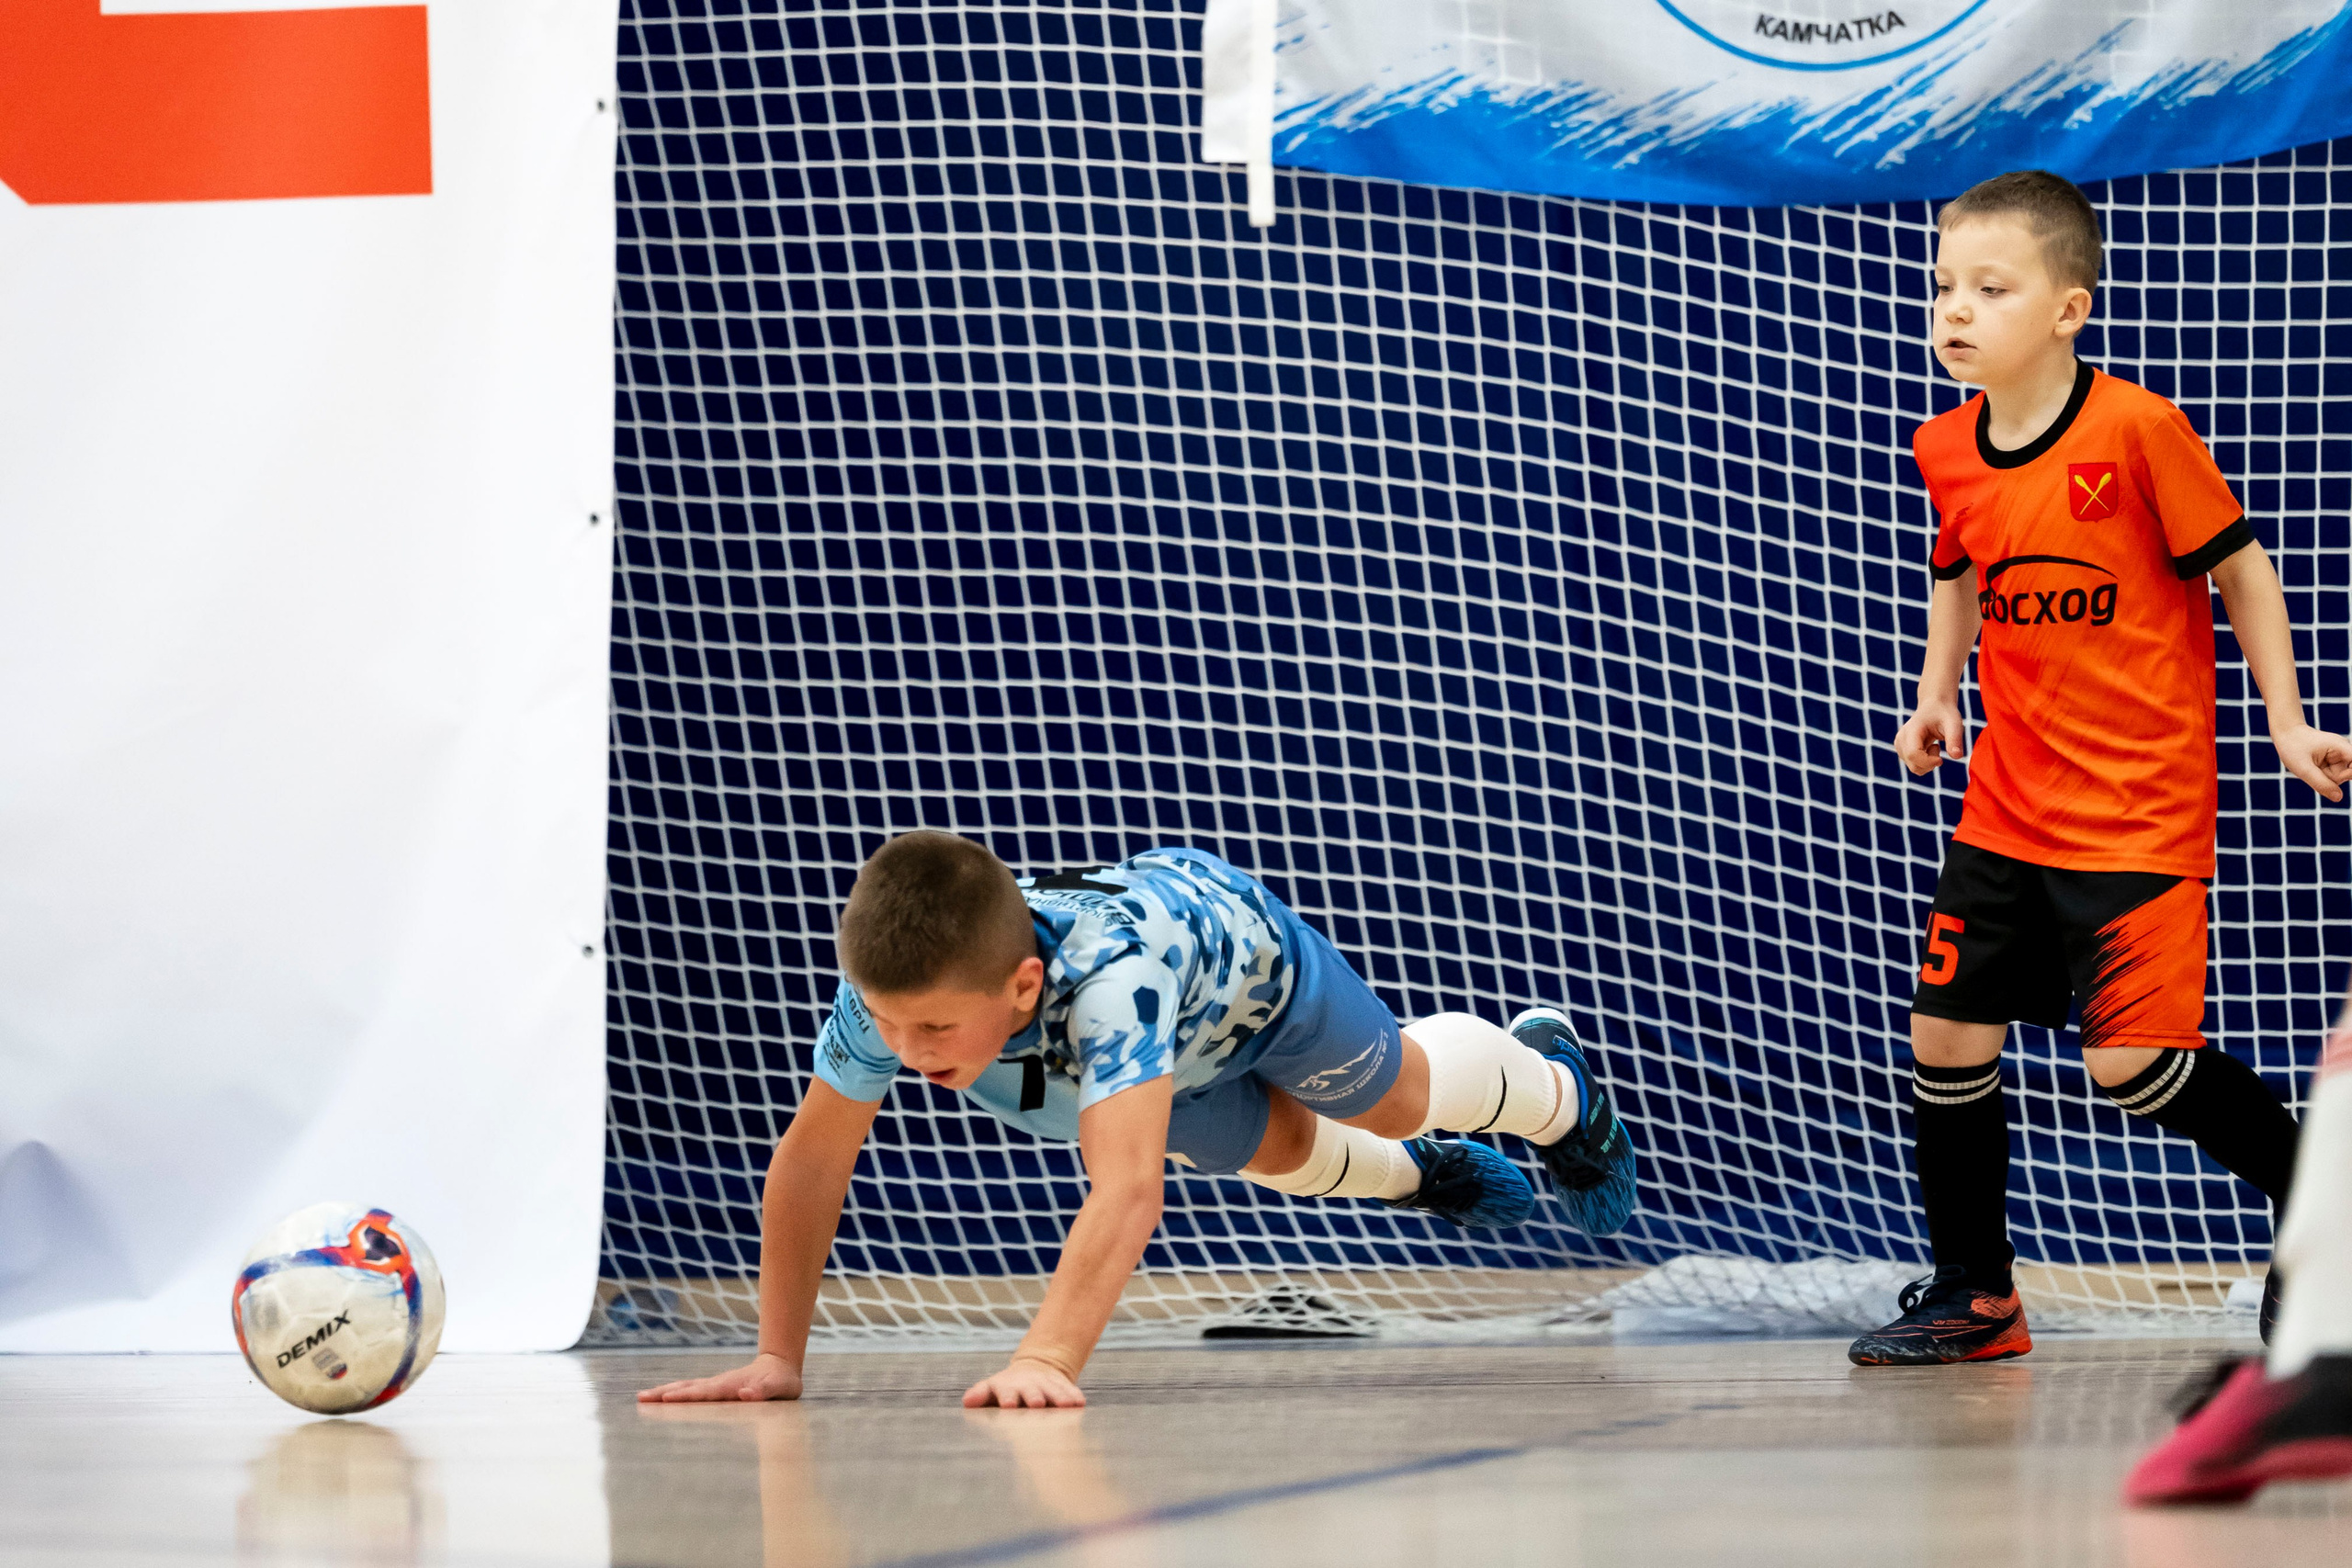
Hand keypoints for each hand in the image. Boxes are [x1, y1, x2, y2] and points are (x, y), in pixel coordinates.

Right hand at [638, 1351, 802, 1402]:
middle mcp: (720, 1384)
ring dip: (664, 1392)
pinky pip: (690, 1390)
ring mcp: (715, 1385)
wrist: (780, 1366)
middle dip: (665, 1393)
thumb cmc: (783, 1382)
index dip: (687, 1396)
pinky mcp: (715, 1389)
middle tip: (641, 1398)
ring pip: (686, 1387)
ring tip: (642, 1397)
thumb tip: (745, 1395)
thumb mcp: (781, 1388)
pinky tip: (660, 1398)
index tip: (667, 1398)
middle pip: (688, 1388)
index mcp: (732, 1386)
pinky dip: (674, 1393)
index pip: (706, 1392)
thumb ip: (765, 1391)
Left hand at [963, 1355, 1084, 1408]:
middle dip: (1033, 1397)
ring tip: (1065, 1406)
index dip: (1007, 1397)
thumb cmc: (1005, 1389)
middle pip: (1030, 1390)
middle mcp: (1026, 1384)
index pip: (1004, 1391)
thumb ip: (979, 1395)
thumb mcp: (991, 1390)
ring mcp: (1045, 1384)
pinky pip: (1069, 1390)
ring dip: (1058, 1398)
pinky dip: (1073, 1396)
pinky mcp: (1062, 1385)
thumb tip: (967, 1401)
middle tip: (1036, 1404)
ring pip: (1052, 1390)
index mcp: (1006, 1386)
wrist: (1034, 1370)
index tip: (1008, 1406)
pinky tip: (1079, 1403)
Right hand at [1894, 701, 1967, 774]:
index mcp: (1911, 731)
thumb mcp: (1954, 723)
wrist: (1934, 707)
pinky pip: (1915, 766)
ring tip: (1935, 746)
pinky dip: (1926, 763)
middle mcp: (1901, 740)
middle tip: (1939, 749)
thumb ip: (1955, 739)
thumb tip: (1957, 757)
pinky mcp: (1903, 751)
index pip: (1913, 754)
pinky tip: (1929, 748)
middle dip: (1930, 764)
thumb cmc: (1945, 714)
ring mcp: (1900, 746)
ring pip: (1914, 768)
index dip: (1928, 761)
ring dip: (1929, 763)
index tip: (1941, 759)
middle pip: (1913, 765)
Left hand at [2273, 723, 2351, 802]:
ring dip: (2324, 777)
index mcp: (2341, 747)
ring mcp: (2340, 757)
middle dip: (2331, 777)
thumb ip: (2321, 783)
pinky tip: (2313, 767)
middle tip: (2314, 767)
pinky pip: (2332, 777)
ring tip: (2311, 765)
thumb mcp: (2303, 768)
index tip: (2345, 774)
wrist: (2287, 734)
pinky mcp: (2335, 762)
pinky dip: (2322, 776)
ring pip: (2339, 778)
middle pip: (2348, 775)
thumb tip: (2339, 798)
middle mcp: (2345, 751)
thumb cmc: (2293, 747)